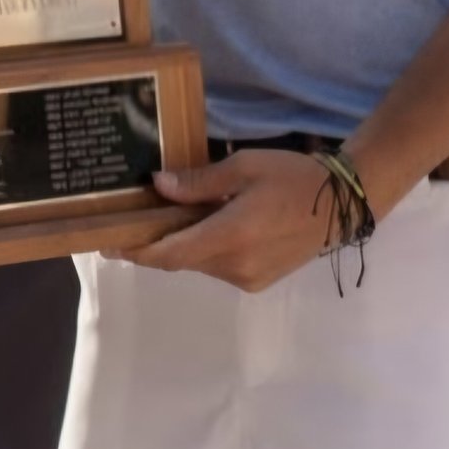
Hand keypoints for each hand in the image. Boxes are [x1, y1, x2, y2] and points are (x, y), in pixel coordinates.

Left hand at [119, 151, 337, 292]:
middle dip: (153, 244)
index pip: (170, 254)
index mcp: (231, 237)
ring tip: (159, 218)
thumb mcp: (243, 168)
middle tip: (127, 222)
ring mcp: (249, 277)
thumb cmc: (291, 176)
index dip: (136, 251)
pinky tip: (197, 226)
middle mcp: (236, 266)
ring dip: (179, 245)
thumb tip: (158, 186)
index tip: (107, 242)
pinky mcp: (259, 279)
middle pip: (180, 259)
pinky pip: (218, 267)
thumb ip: (199, 182)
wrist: (341, 204)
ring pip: (199, 263)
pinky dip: (202, 249)